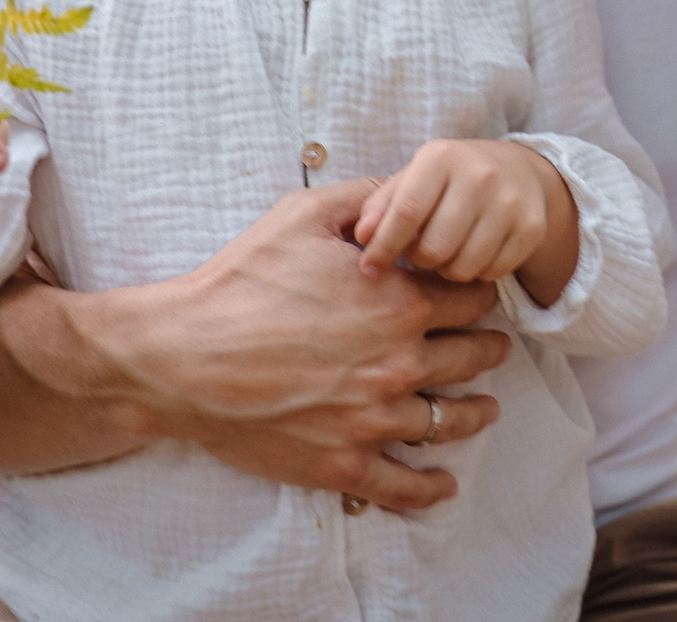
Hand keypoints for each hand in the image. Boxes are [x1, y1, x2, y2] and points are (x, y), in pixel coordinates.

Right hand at [85, 180, 513, 509]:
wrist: (181, 358)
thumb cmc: (240, 283)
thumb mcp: (303, 216)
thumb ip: (365, 198)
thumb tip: (405, 188)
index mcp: (398, 303)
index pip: (471, 299)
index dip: (479, 293)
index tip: (478, 295)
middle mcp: (399, 363)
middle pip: (473, 357)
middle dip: (488, 348)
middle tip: (495, 347)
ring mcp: (374, 419)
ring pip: (451, 420)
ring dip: (475, 412)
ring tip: (486, 408)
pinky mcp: (343, 463)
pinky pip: (403, 485)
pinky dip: (431, 488)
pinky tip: (445, 485)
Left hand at [355, 140, 573, 293]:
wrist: (518, 169)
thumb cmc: (450, 178)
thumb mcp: (413, 178)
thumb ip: (382, 205)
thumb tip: (362, 237)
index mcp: (441, 157)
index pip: (406, 213)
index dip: (383, 247)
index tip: (369, 269)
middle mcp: (480, 175)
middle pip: (433, 249)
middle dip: (419, 260)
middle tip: (421, 252)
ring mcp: (510, 202)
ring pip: (463, 267)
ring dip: (447, 270)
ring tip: (448, 251)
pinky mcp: (532, 228)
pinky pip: (492, 273)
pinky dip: (477, 273)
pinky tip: (475, 252)